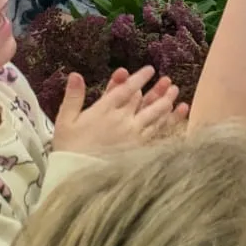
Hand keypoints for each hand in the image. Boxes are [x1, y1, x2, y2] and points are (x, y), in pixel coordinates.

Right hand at [51, 66, 186, 155]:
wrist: (76, 176)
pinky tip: (180, 112)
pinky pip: (159, 131)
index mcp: (104, 110)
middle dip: (157, 89)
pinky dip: (171, 120)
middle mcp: (122, 120)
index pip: (126, 90)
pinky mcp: (140, 147)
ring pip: (155, 113)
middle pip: (145, 100)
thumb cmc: (69, 148)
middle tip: (167, 80)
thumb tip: (75, 75)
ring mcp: (134, 134)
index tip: (149, 70)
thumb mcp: (66, 120)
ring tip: (175, 92)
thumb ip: (73, 96)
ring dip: (166, 101)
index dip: (139, 78)